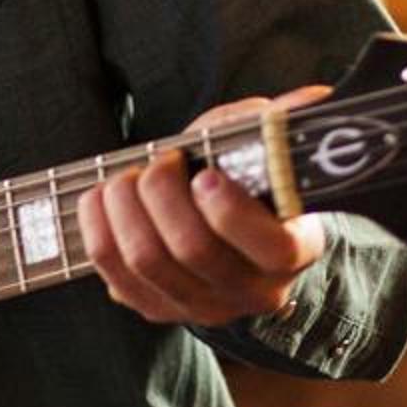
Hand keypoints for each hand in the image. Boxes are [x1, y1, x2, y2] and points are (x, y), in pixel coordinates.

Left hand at [77, 91, 328, 329]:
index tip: (205, 174)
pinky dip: (98, 225)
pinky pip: (111, 270)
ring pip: (146, 259)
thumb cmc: (241, 180)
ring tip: (129, 177)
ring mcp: (202, 306)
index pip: (271, 247)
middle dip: (163, 192)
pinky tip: (104, 198)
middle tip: (162, 161)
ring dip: (125, 205)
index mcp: (292, 251)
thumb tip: (309, 99)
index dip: (231, 210)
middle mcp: (251, 291)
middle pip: (193, 249)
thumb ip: (276, 126)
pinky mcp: (155, 308)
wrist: (216, 227)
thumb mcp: (261, 148)